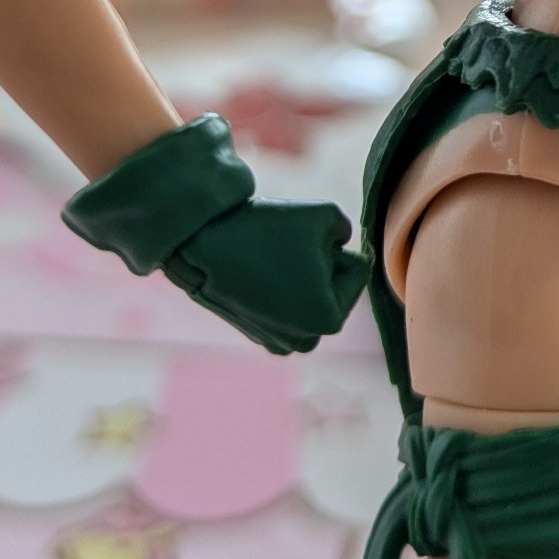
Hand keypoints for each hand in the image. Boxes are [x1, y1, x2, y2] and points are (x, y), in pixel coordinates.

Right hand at [163, 198, 370, 353]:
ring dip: (302, 277)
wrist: (200, 243)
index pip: (357, 269)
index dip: (331, 247)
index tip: (298, 246)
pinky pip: (289, 303)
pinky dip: (281, 289)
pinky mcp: (260, 337)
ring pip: (313, 295)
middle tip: (283, 254)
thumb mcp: (325, 214)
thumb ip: (349, 231)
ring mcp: (280, 343)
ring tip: (270, 266)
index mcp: (329, 320)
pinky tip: (257, 278)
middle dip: (320, 266)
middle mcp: (307, 342)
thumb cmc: (265, 228)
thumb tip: (342, 248)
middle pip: (335, 287)